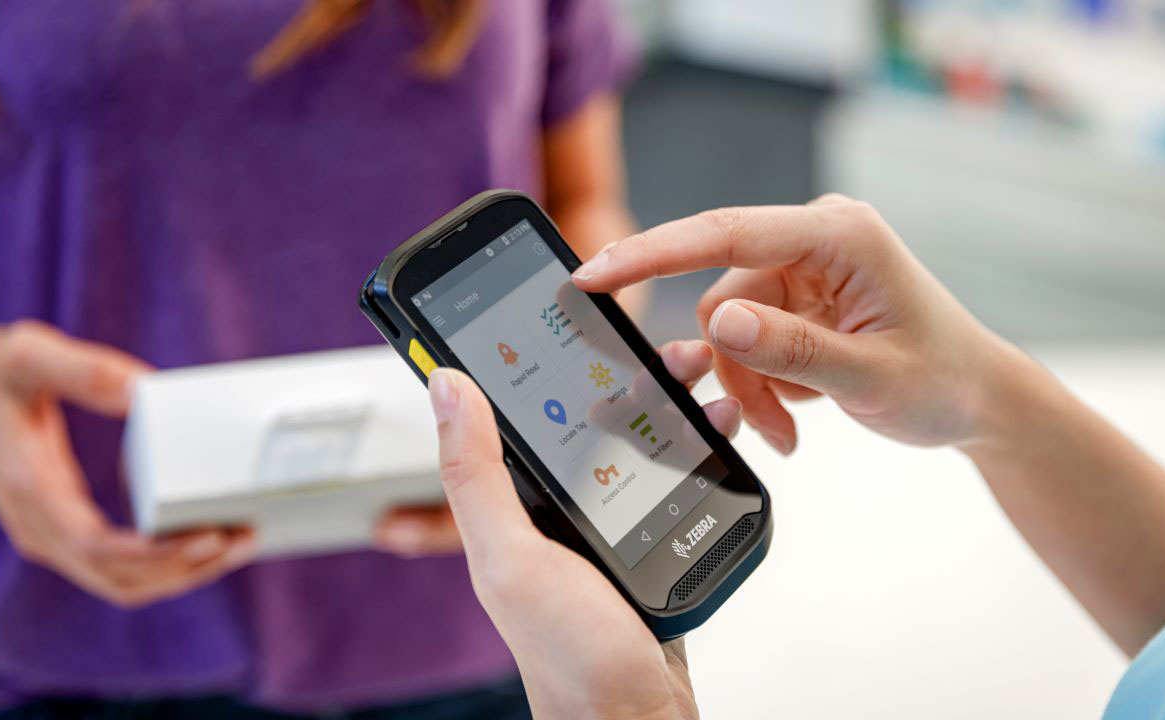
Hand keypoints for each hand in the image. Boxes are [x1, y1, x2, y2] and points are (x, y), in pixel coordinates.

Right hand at [0, 321, 254, 607]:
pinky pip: (116, 567)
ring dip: (181, 575)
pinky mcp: (63, 530)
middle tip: (243, 539)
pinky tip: (204, 543)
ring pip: (119, 583)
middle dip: (185, 568)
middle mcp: (38, 526)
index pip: (96, 546)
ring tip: (237, 544)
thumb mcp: (28, 352)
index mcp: (30, 488)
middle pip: (117, 578)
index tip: (208, 539)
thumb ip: (83, 368)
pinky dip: (162, 567)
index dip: (156, 554)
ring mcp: (49, 534)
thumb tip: (143, 390)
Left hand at [424, 340, 736, 719]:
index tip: (559, 304)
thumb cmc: (568, 657)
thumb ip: (475, 474)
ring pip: (634, 435)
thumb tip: (446, 384)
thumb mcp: (511, 558)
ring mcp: (604, 519)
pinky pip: (671, 472)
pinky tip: (719, 425)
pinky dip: (698, 442)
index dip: (532, 353)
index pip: (513, 408)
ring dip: (667, 395)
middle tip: (660, 339)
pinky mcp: (646, 536)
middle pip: (585, 412)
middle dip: (622, 366)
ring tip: (700, 369)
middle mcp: (554, 505)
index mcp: (513, 502)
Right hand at [572, 195, 1022, 451]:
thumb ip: (791, 349)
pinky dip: (762, 382)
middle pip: (721, 294)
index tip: (591, 272)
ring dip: (750, 385)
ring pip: (729, 326)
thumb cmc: (943, 380)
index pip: (724, 231)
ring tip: (789, 427)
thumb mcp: (869, 377)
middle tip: (764, 426)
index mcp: (839, 234)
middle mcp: (816, 238)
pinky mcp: (798, 295)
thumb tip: (720, 321)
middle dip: (736, 368)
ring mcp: (805, 267)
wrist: (978, 398)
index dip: (651, 252)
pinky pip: (747, 338)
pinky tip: (799, 409)